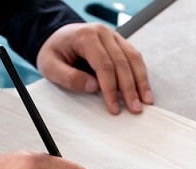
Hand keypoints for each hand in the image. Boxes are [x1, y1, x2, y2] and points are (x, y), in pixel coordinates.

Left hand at [36, 23, 153, 114]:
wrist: (57, 37)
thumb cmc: (54, 52)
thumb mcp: (50, 66)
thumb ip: (68, 77)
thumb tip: (93, 87)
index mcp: (85, 36)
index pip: (103, 64)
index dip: (110, 88)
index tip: (114, 107)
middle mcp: (102, 33)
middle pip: (122, 62)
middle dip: (129, 88)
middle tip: (134, 108)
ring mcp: (113, 36)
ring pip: (133, 58)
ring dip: (141, 81)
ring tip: (145, 101)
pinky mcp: (120, 43)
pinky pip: (134, 57)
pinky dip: (141, 74)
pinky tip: (144, 89)